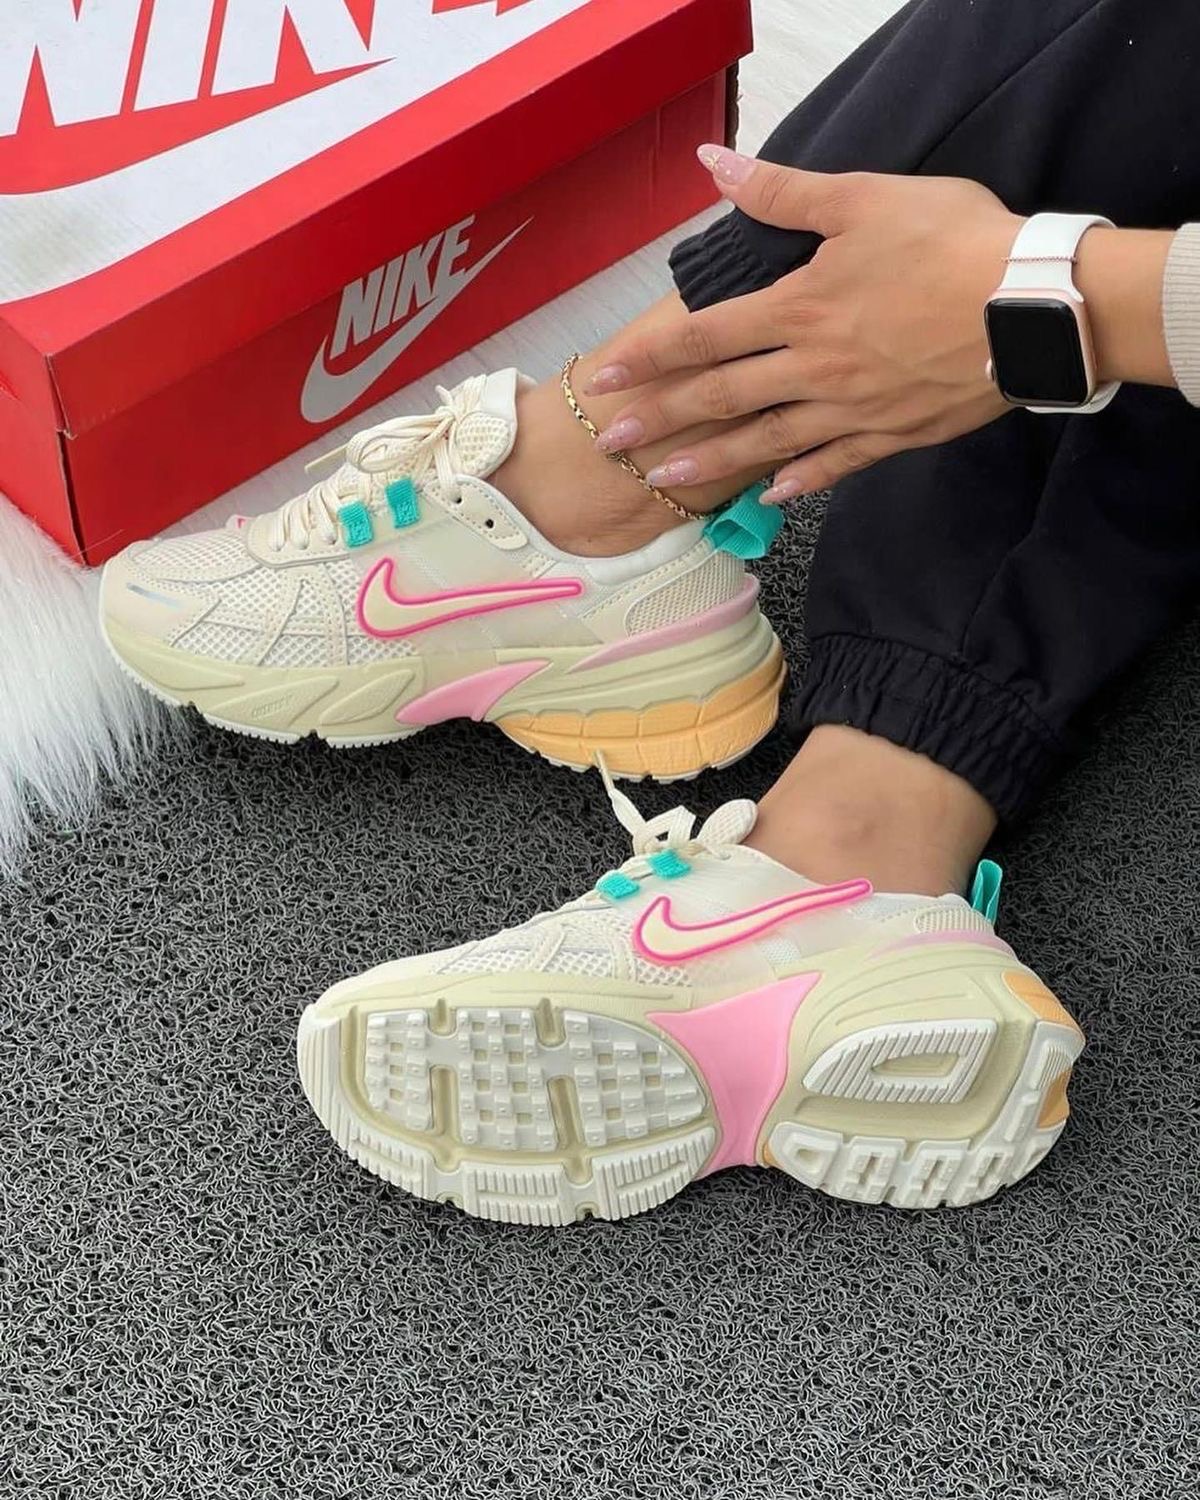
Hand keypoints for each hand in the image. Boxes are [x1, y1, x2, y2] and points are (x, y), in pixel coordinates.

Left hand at [587, 148, 1021, 499]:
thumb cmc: (952, 242)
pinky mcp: (894, 433)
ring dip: (712, 461)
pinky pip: (835, 465)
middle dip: (659, 421)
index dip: (649, 358)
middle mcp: (813, 368)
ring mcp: (852, 409)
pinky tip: (772, 496)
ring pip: (766, 441)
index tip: (604, 378)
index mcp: (799, 309)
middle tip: (609, 444)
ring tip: (668, 480)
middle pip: (721, 398)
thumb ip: (782, 191)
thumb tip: (716, 166)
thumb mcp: (864, 199)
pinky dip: (800, 481)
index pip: (704, 338)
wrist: (1034, 306)